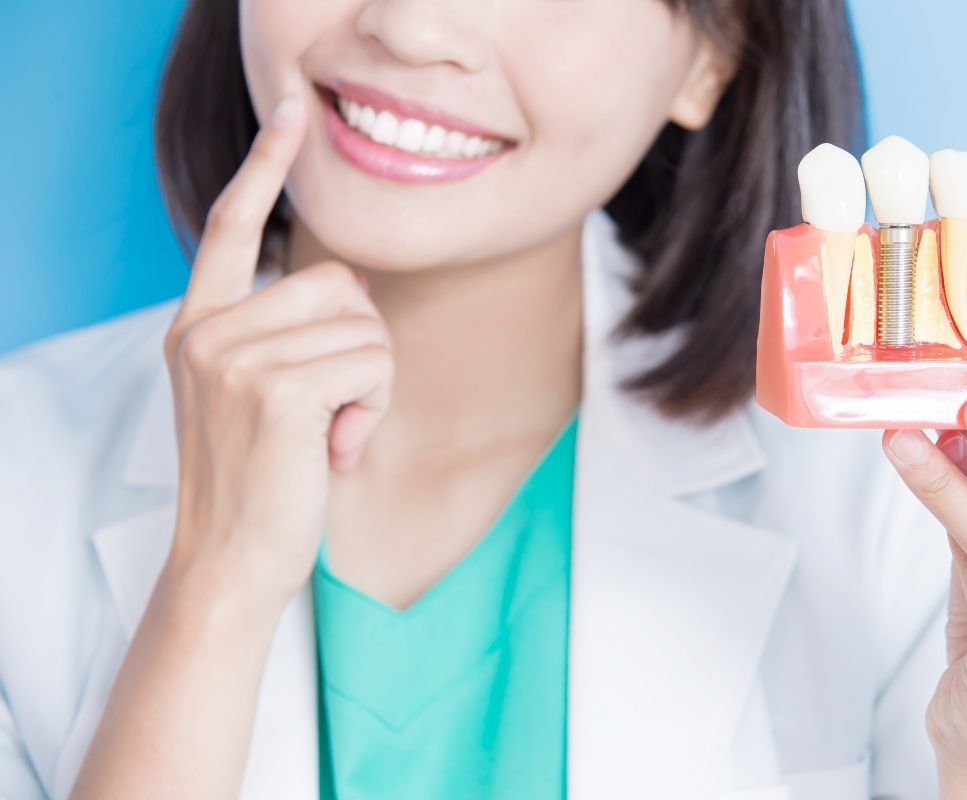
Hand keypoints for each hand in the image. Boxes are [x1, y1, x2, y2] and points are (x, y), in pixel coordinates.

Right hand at [161, 94, 393, 612]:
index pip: (230, 225)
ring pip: (365, 327)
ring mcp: (235, 357)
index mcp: (200, 326)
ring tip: (329, 435)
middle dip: (361, 348)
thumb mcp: (258, 397)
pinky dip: (372, 410)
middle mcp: (207, 331)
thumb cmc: (261, 484)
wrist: (231, 563)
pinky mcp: (275, 389)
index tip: (289, 113)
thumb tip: (351, 289)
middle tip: (331, 411)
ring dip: (370, 386)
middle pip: (340, 283)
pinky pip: (373, 364)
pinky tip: (335, 450)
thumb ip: (285, 335)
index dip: (264, 166)